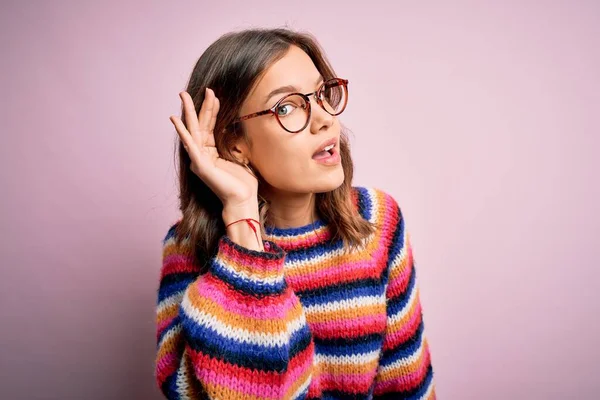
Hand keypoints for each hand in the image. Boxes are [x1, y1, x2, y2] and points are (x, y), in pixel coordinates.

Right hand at [169, 88, 257, 208]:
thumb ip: (234, 144)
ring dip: (188, 113)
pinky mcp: (200, 166)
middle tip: (190, 90)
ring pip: (192, 131)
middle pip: (199, 125)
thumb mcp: (240, 157)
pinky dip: (183, 132)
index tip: (214, 94)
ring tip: (182, 97)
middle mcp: (202, 154)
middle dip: (197, 106)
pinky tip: (176, 120)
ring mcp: (199, 159)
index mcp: (211, 152)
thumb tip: (236, 130)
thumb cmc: (243, 183)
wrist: (243, 199)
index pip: (209, 126)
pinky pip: (190, 145)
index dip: (211, 110)